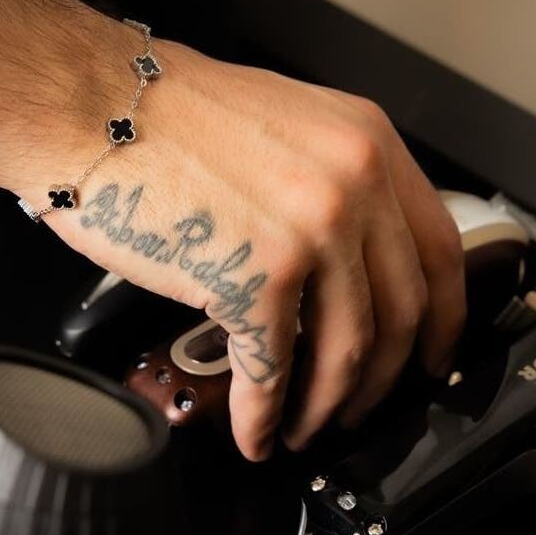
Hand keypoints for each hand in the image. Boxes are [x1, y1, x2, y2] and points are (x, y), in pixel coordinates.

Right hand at [35, 30, 466, 459]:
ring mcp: (311, 232)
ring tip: (303, 426)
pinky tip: (256, 429)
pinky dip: (265, 414)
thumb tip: (351, 261)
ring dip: (324, 406)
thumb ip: (335, 184)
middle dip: (382, 379)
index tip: (432, 354)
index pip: (441, 248)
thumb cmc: (168, 116)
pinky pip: (273, 370)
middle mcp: (355, 184)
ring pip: (346, 351)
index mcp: (369, 143)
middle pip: (403, 312)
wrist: (91, 104)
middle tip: (359, 407)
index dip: (444, 319)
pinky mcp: (256, 277)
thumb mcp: (289, 125)